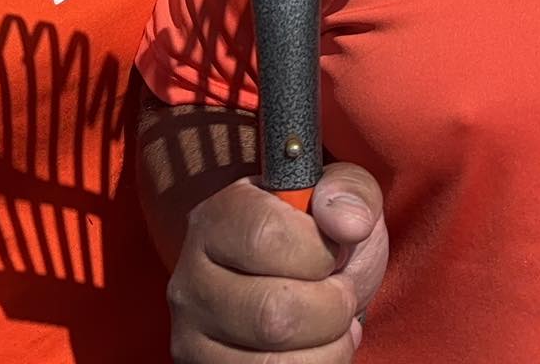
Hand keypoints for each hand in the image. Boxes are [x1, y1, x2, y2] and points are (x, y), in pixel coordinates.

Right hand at [168, 163, 389, 361]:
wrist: (307, 291)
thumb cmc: (322, 241)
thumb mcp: (342, 199)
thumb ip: (348, 192)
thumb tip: (347, 224)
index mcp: (217, 220)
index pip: (264, 235)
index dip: (319, 249)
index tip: (333, 249)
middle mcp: (191, 280)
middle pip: (273, 313)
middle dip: (332, 307)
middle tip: (340, 291)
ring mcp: (192, 336)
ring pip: (274, 363)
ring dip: (329, 344)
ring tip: (332, 322)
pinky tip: (317, 348)